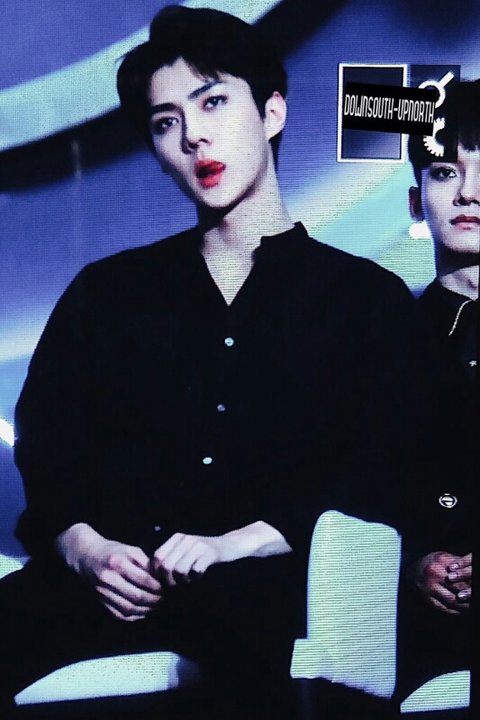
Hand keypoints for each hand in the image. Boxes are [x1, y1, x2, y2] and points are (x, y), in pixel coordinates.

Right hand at [56, 524, 161, 620]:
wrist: (86, 556)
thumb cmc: (112, 551)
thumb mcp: (130, 550)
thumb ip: (145, 563)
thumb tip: (162, 578)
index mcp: (118, 562)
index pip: (143, 579)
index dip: (157, 587)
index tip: (166, 588)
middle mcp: (109, 578)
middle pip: (136, 596)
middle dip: (154, 600)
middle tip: (164, 600)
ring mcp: (103, 592)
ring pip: (128, 608)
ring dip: (145, 610)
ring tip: (156, 607)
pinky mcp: (100, 601)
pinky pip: (119, 614)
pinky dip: (133, 616)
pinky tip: (143, 612)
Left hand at [151, 521, 291, 587]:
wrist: (230, 545)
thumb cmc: (204, 554)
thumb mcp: (185, 552)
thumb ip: (170, 559)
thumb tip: (153, 576)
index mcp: (176, 538)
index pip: (156, 557)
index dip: (158, 573)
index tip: (165, 582)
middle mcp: (185, 538)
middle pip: (166, 565)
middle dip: (169, 581)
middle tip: (177, 585)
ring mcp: (198, 544)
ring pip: (179, 570)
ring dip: (183, 581)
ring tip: (190, 579)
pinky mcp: (210, 552)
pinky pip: (196, 570)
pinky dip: (196, 578)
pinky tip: (200, 575)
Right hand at [410, 550, 470, 614]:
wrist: (411, 571)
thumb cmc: (431, 563)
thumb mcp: (444, 557)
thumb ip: (458, 563)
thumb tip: (472, 571)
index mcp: (441, 561)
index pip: (463, 575)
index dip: (472, 583)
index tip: (476, 587)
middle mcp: (435, 574)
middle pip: (460, 588)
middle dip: (470, 595)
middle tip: (475, 598)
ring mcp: (430, 587)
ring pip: (454, 601)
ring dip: (465, 606)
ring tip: (471, 606)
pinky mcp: (427, 598)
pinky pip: (445, 608)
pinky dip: (456, 612)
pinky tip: (462, 611)